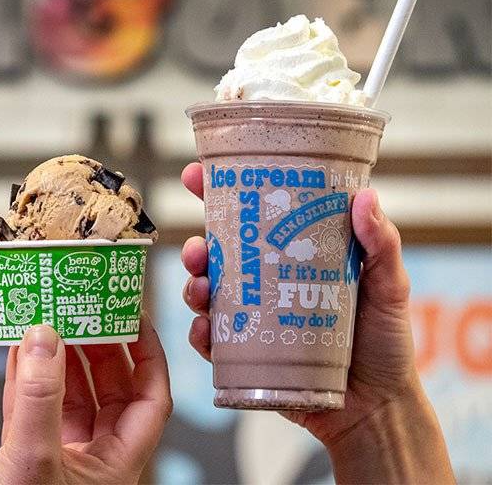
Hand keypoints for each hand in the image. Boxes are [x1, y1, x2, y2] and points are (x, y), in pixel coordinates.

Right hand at [0, 315, 171, 484]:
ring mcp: (59, 456)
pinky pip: (32, 408)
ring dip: (59, 358)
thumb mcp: (36, 463)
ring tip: (51, 321)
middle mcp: (94, 456)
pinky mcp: (25, 459)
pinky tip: (19, 351)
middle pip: (109, 388)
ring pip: (69, 394)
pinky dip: (26, 378)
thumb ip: (41, 399)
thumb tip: (46, 337)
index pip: (151, 397)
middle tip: (85, 311)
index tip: (136, 318)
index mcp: (119, 462)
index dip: (149, 354)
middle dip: (98, 347)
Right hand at [181, 162, 453, 482]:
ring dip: (193, 286)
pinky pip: (214, 341)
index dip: (219, 193)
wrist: (377, 406)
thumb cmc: (384, 342)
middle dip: (197, 246)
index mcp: (292, 256)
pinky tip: (205, 331)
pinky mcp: (248, 355)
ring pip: (208, 293)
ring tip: (199, 288)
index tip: (197, 176)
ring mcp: (255, 318)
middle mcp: (267, 282)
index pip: (252, 217)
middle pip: (219, 255)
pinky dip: (201, 334)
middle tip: (197, 248)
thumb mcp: (389, 286)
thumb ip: (381, 245)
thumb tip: (365, 196)